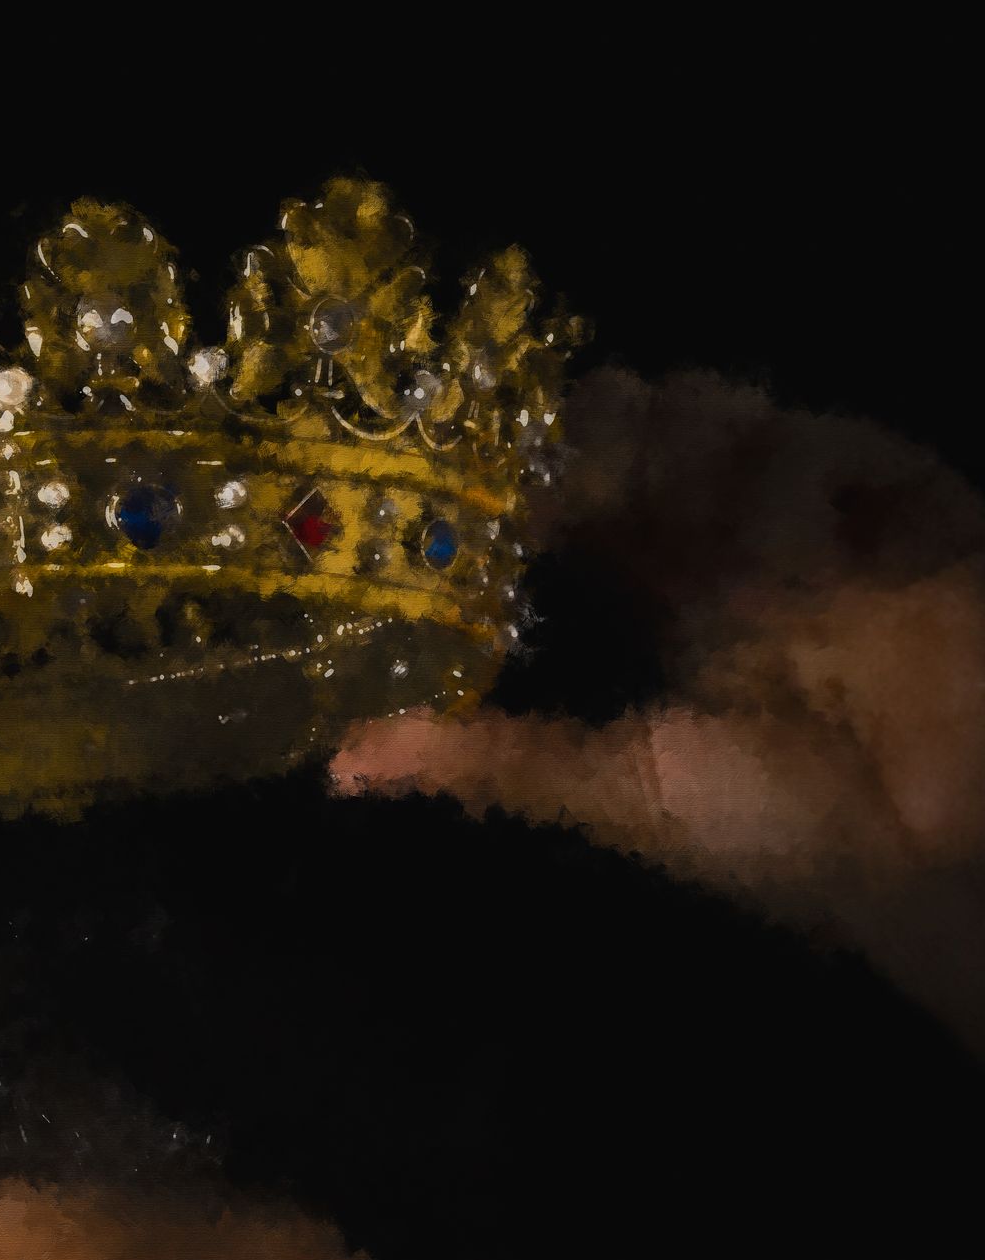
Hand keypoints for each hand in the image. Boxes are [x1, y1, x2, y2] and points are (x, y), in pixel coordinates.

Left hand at [329, 366, 984, 1052]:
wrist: (954, 846)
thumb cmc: (790, 834)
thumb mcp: (620, 791)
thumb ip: (492, 758)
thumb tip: (338, 763)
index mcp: (658, 600)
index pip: (566, 502)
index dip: (515, 475)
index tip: (455, 465)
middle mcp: (726, 541)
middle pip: (634, 433)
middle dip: (586, 434)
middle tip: (553, 461)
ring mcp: (813, 512)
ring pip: (716, 413)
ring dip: (678, 443)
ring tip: (662, 495)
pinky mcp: (900, 501)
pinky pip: (826, 439)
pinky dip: (790, 471)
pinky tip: (784, 540)